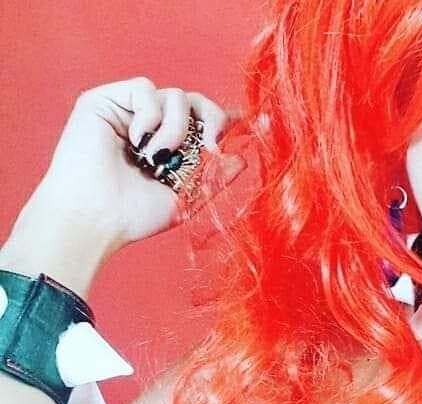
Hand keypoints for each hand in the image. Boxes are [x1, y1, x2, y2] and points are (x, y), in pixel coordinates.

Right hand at [27, 76, 247, 255]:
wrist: (98, 218)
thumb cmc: (135, 215)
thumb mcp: (186, 199)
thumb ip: (215, 178)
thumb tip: (243, 157)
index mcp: (173, 151)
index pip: (203, 124)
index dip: (224, 121)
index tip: (245, 123)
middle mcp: (154, 129)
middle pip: (196, 102)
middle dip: (212, 118)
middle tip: (212, 145)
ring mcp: (131, 114)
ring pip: (175, 95)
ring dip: (175, 128)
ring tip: (157, 158)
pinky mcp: (106, 101)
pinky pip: (145, 89)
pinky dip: (150, 115)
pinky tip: (138, 142)